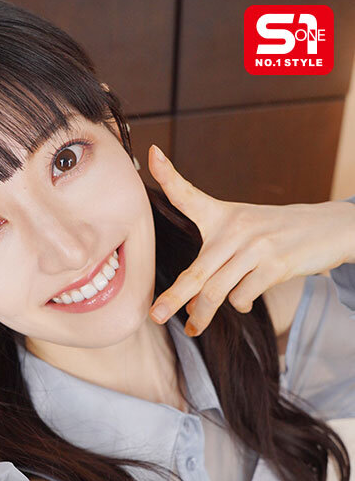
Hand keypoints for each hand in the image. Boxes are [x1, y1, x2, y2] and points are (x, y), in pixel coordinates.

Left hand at [147, 144, 354, 335]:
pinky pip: (242, 297)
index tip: (153, 154)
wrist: (328, 228)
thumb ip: (213, 266)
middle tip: (155, 316)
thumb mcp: (242, 233)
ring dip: (203, 314)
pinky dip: (238, 306)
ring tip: (196, 326)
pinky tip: (242, 303)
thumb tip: (191, 306)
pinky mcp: (275, 265)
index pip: (189, 195)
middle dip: (172, 298)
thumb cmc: (274, 234)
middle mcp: (236, 229)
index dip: (169, 175)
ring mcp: (256, 247)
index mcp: (222, 215)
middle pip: (195, 272)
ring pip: (216, 292)